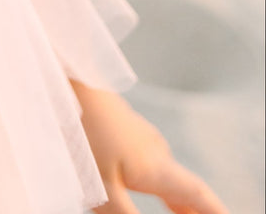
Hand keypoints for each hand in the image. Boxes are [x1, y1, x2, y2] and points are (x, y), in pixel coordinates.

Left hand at [73, 83, 228, 213]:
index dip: (216, 213)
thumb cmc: (82, 131)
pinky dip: (153, 178)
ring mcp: (138, 134)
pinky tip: (140, 182)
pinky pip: (145, 157)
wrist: (62, 78)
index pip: (198, 196)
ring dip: (175, 195)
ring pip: (162, 172)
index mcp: (157, 167)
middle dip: (196, 209)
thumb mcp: (101, 186)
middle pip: (184, 186)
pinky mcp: (121, 125)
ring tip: (180, 210)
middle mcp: (155, 149)